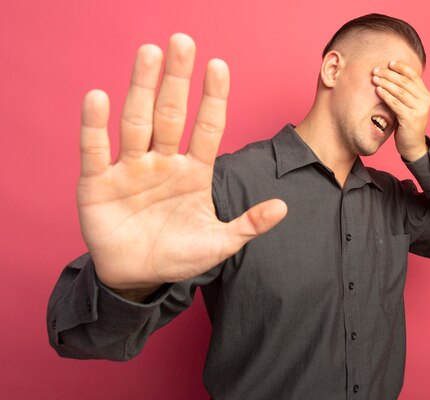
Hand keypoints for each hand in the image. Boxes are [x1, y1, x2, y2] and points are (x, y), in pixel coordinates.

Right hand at [78, 34, 287, 292]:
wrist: (137, 277)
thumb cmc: (178, 256)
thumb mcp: (218, 244)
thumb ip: (248, 225)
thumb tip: (283, 206)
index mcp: (194, 172)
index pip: (207, 128)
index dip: (213, 99)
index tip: (219, 66)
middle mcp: (163, 162)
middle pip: (171, 114)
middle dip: (178, 79)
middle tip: (183, 41)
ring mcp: (131, 168)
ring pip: (137, 122)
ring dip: (142, 88)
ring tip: (149, 54)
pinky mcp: (98, 182)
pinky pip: (96, 150)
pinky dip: (96, 126)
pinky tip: (99, 97)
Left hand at [371, 60, 429, 161]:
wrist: (413, 145)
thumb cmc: (407, 124)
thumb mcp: (409, 106)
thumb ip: (406, 93)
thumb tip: (391, 76)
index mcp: (426, 95)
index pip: (414, 76)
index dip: (401, 67)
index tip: (389, 62)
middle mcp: (425, 101)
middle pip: (405, 82)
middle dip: (389, 74)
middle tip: (376, 70)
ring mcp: (419, 110)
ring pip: (400, 91)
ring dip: (386, 83)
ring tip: (375, 78)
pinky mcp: (410, 118)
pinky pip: (395, 103)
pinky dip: (386, 95)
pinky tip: (378, 90)